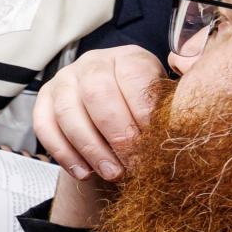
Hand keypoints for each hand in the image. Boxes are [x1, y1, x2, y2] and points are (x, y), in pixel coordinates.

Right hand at [32, 44, 167, 225]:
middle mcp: (93, 63)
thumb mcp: (169, 101)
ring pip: (68, 112)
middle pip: (97, 93)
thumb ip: (179, 98)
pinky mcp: (44, 101)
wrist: (116, 118)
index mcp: (129, 57)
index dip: (143, 112)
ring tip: (112, 174)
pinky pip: (45, 126)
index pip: (132, 76)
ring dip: (91, 148)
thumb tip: (187, 83)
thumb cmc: (148, 114)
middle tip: (133, 164)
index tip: (155, 143)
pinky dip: (64, 153)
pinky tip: (84, 172)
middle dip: (116, 133)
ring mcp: (64, 80)